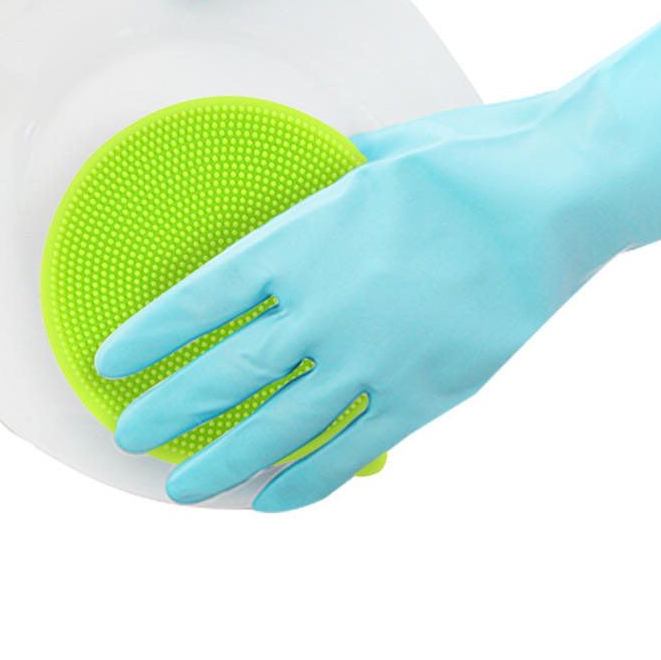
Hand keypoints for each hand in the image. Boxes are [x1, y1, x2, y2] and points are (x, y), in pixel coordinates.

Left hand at [96, 92, 614, 510]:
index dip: (150, 336)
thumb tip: (294, 184)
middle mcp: (322, 306)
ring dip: (222, 460)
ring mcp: (370, 356)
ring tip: (181, 488)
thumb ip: (319, 185)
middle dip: (168, 409)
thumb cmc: (461, 163)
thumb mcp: (368, 157)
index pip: (199, 299)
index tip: (113, 360)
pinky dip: (307, 481)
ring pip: (277, 424)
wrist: (547, 196)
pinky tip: (272, 502)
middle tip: (128, 433)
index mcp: (299, 240)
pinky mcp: (421, 393)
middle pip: (224, 371)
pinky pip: (351, 450)